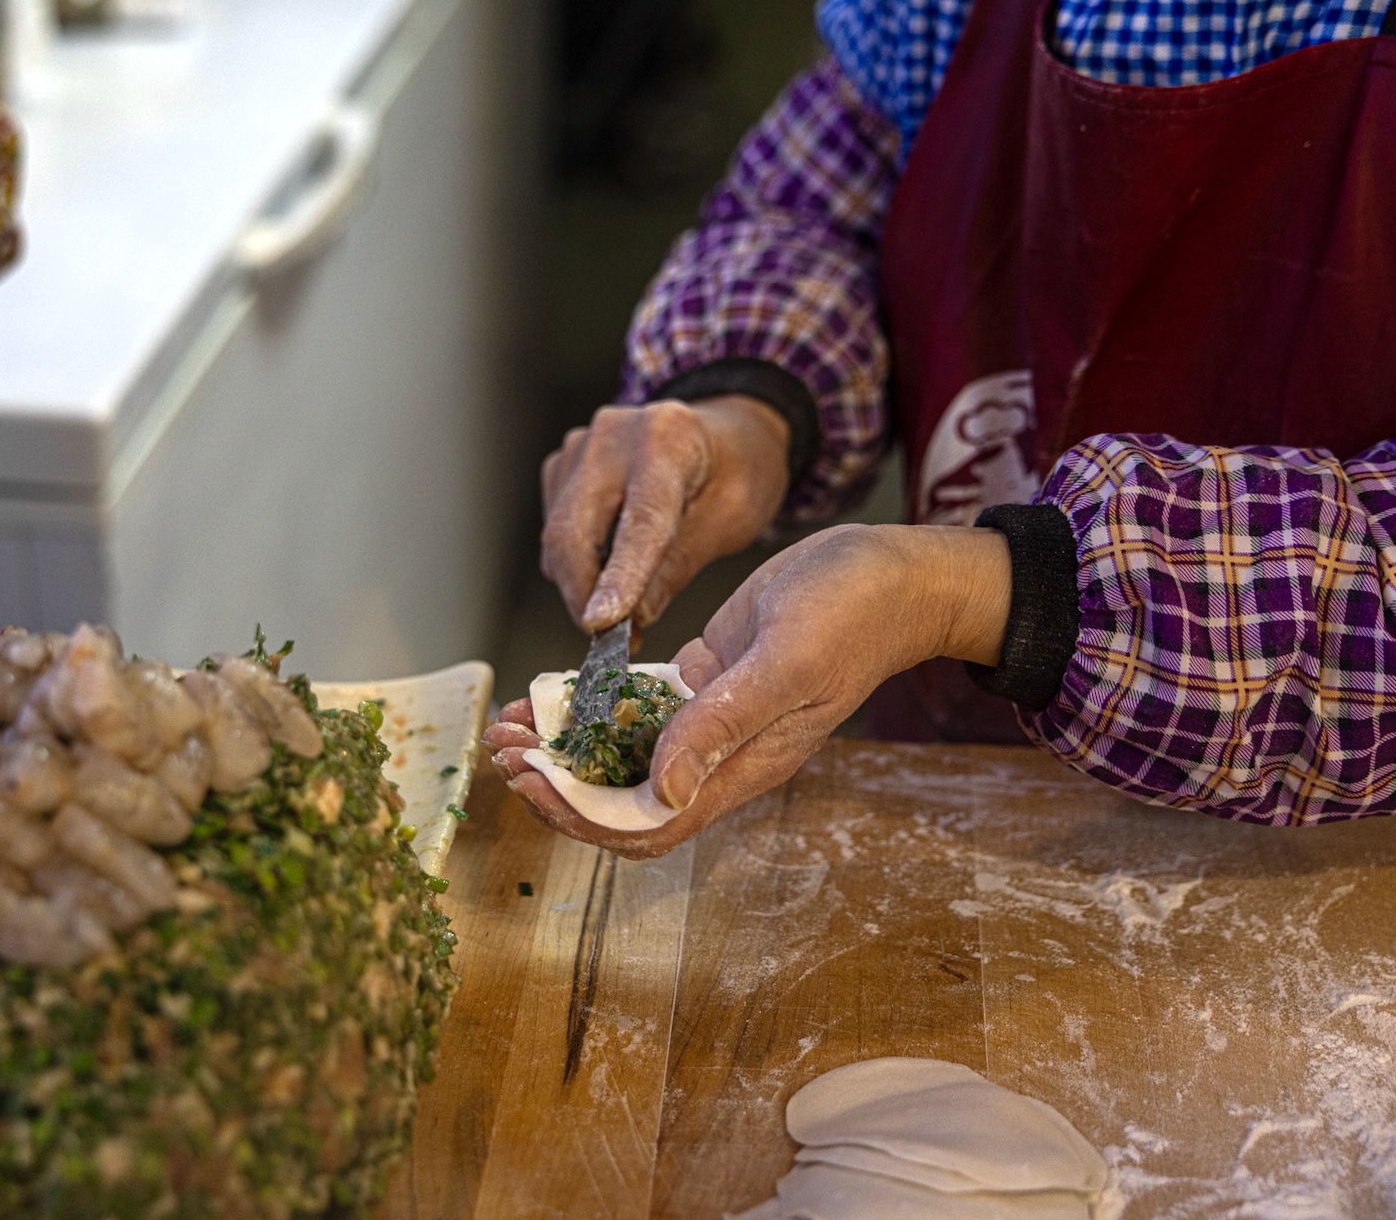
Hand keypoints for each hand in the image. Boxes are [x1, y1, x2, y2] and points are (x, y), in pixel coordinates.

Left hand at [486, 523, 1011, 857]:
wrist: (894, 572)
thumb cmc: (855, 611)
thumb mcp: (787, 661)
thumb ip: (724, 724)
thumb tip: (664, 787)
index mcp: (744, 767)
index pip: (649, 823)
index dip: (583, 815)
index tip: (532, 783)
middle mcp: (721, 755)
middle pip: (623, 799)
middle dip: (556, 785)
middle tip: (501, 752)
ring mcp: (711, 719)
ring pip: (623, 754)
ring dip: (565, 747)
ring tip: (510, 725)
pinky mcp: (705, 679)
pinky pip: (637, 707)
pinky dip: (591, 705)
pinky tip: (551, 691)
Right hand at [540, 395, 790, 632]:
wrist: (724, 433)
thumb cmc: (737, 472)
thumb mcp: (730, 521)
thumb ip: (679, 565)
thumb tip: (631, 618)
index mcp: (667, 438)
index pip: (638, 520)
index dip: (619, 577)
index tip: (603, 624)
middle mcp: (612, 435)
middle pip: (573, 530)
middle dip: (583, 596)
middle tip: (610, 640)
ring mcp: (580, 447)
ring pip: (557, 536)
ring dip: (581, 585)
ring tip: (621, 611)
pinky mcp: (562, 465)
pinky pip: (555, 529)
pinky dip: (576, 563)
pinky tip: (609, 572)